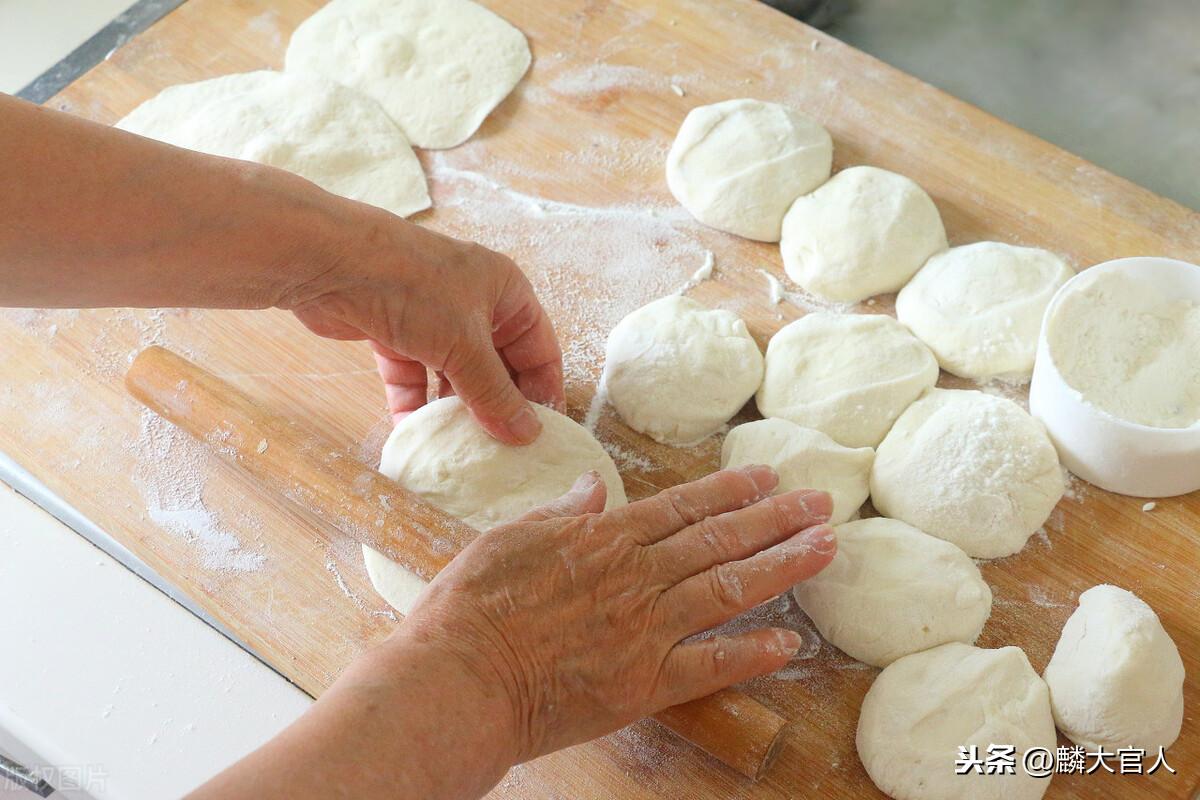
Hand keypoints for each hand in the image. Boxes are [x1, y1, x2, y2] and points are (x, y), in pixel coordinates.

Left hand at [279, 211, 562, 444]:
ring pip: (453, 375)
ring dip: (455, 411)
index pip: (539, 349)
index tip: (543, 437)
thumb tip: (527, 435)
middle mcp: (472, 303)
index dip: (543, 392)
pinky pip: (412, 378)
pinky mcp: (393, 333)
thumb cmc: (412, 288)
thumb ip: (495, 394)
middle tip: (502, 452)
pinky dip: (414, 405)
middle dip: (497, 406)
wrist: (329, 262)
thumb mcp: (465, 346)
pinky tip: (416, 435)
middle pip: (496, 366)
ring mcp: (430, 318)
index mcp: (505, 292)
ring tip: (462, 451)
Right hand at [398, 465, 835, 764]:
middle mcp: (636, 577)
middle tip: (822, 502)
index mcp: (604, 539)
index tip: (768, 477)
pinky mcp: (644, 684)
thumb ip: (560, 512)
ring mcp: (646, 630)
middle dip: (776, 518)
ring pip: (729, 589)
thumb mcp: (509, 538)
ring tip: (825, 548)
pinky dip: (751, 653)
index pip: (683, 506)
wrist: (460, 677)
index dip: (731, 490)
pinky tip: (788, 644)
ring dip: (782, 567)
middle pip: (720, 539)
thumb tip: (594, 487)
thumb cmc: (471, 608)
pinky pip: (711, 665)